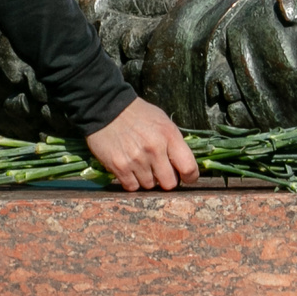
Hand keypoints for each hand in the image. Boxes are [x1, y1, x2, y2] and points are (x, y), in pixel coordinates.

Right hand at [84, 97, 198, 190]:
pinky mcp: (120, 166)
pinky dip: (132, 181)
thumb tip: (182, 164)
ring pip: (150, 186)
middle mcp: (154, 149)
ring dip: (147, 179)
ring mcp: (136, 159)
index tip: (186, 177)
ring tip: (141, 164)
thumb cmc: (138, 114)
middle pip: (169, 183)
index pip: (189, 167)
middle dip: (166, 179)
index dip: (190, 176)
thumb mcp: (162, 121)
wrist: (106, 108)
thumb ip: (173, 142)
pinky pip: (132, 187)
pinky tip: (129, 168)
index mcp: (169, 135)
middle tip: (160, 171)